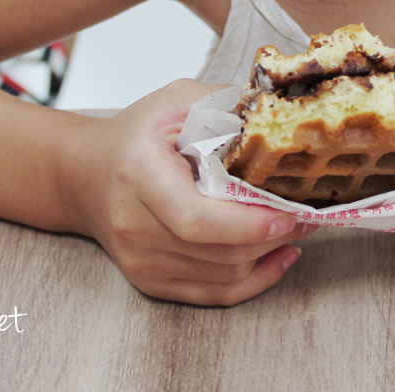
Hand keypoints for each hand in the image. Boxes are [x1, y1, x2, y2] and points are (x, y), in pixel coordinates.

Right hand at [59, 79, 313, 304]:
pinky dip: (254, 280)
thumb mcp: (177, 101)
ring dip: (269, 255)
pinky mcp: (150, 281)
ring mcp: (140, 260)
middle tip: (310, 213)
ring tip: (299, 227)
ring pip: (221, 277)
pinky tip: (280, 256)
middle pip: (216, 252)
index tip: (288, 213)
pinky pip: (212, 294)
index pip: (194, 218)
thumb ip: (226, 104)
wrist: (84, 174)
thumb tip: (280, 108)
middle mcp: (133, 226)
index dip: (246, 224)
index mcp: (138, 174)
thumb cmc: (136, 134)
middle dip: (272, 237)